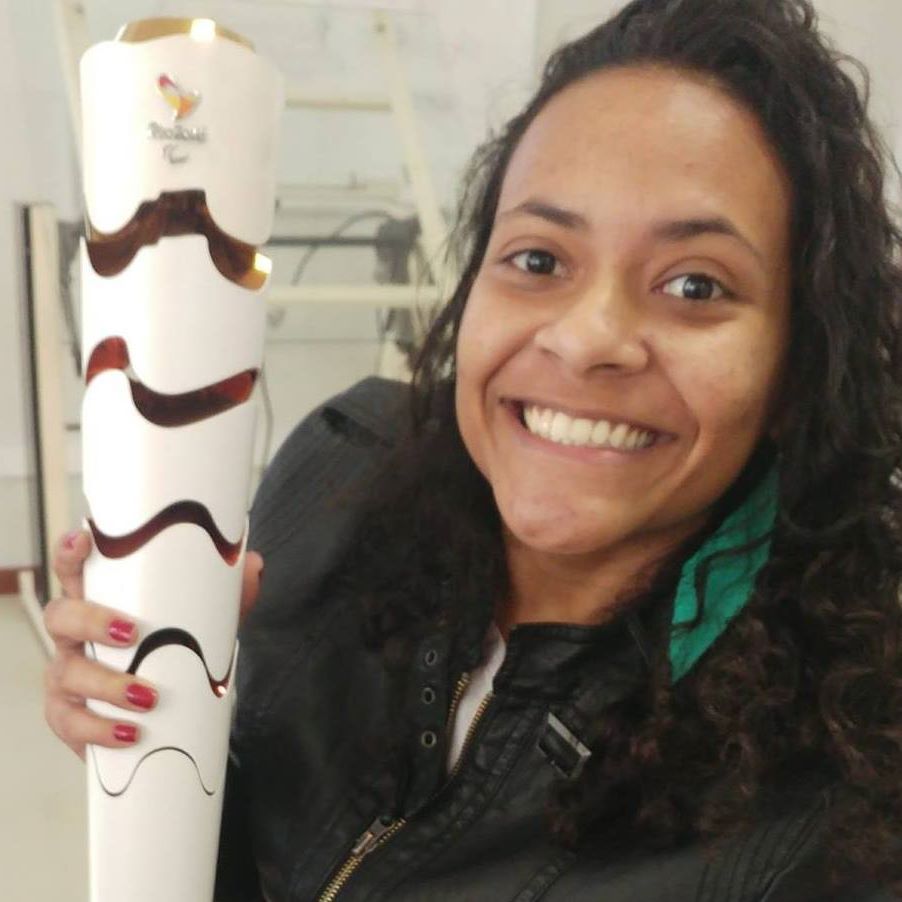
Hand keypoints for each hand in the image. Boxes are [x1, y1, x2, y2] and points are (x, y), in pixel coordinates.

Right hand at [43, 528, 263, 759]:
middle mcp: (74, 635)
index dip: (70, 553)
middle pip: (61, 616)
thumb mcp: (203, 623)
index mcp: (100, 602)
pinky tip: (128, 731)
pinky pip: (72, 722)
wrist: (166, 716)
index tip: (83, 540)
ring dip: (107, 684)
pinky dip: (100, 728)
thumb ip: (229, 596)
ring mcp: (66, 675)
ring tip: (147, 695)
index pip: (74, 570)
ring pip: (67, 672)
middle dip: (91, 621)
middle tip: (131, 632)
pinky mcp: (67, 717)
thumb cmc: (172, 653)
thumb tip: (256, 565)